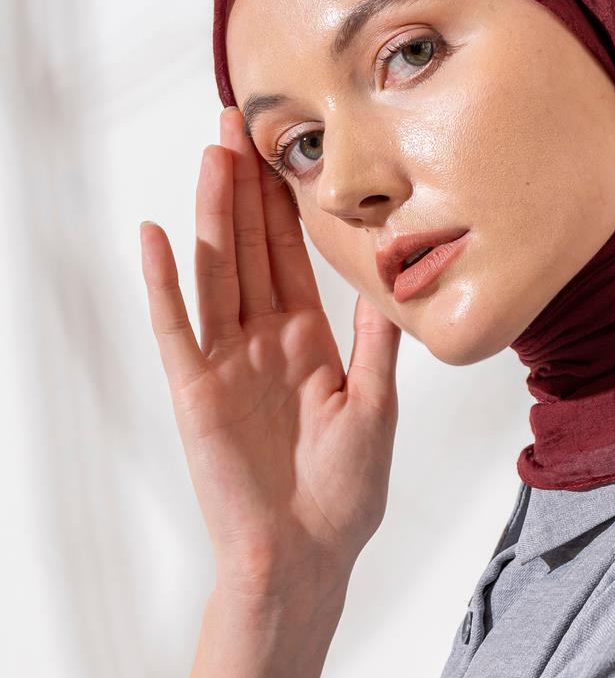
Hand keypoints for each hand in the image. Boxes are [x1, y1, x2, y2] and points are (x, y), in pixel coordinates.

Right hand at [140, 107, 401, 597]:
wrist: (306, 555)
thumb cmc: (344, 495)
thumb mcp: (377, 408)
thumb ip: (377, 344)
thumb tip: (395, 280)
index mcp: (308, 345)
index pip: (292, 258)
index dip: (287, 205)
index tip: (286, 149)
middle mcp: (263, 344)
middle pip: (251, 250)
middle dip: (246, 187)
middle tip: (239, 121)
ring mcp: (226, 364)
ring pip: (217, 272)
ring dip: (213, 215)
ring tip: (212, 155)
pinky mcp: (197, 392)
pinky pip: (176, 328)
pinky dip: (165, 283)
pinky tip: (156, 236)